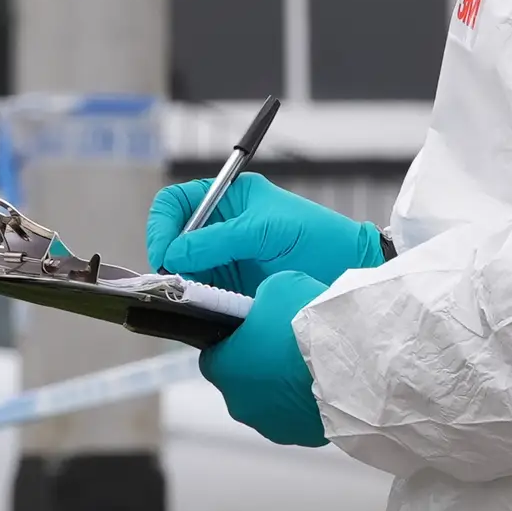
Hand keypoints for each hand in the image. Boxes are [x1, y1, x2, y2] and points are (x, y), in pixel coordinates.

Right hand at [146, 171, 383, 297]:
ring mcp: (225, 262)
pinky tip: (206, 310)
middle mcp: (221, 230)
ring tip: (196, 297)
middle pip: (174, 241)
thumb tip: (172, 255)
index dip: (163, 225)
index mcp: (229, 200)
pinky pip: (200, 297)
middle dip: (169, 261)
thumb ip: (217, 241)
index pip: (176, 203)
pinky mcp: (231, 291)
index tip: (165, 253)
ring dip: (182, 286)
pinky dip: (196, 304)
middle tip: (177, 283)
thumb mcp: (265, 231)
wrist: (348, 273)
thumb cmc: (316, 239)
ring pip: (183, 273)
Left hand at [200, 271, 331, 447]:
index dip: (232, 342)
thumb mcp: (278, 287)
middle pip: (242, 383)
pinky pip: (299, 417)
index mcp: (224, 369)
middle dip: (260, 366)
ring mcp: (272, 425)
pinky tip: (325, 382)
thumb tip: (266, 305)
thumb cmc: (308, 324)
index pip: (213, 357)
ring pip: (271, 403)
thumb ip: (262, 301)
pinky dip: (307, 402)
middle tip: (285, 344)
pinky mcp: (302, 437)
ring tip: (311, 364)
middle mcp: (241, 404)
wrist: (353, 360)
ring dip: (284, 387)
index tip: (251, 332)